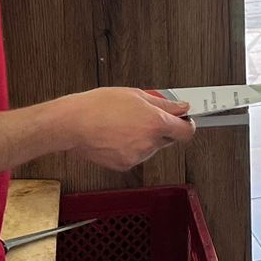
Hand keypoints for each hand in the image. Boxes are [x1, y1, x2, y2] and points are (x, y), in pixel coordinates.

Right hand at [66, 86, 193, 171]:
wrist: (73, 124)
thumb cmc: (98, 106)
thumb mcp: (135, 95)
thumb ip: (163, 103)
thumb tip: (181, 107)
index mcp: (155, 123)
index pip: (186, 132)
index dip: (187, 125)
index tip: (184, 121)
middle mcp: (149, 143)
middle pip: (168, 139)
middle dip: (161, 129)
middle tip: (144, 117)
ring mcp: (137, 156)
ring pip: (150, 148)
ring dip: (144, 138)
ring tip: (123, 125)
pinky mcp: (125, 165)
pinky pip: (136, 156)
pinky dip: (130, 148)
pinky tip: (116, 136)